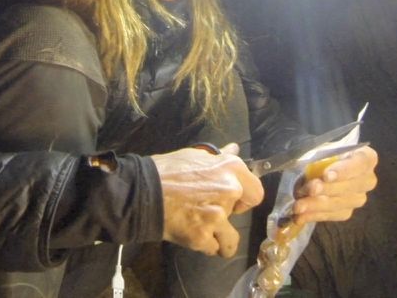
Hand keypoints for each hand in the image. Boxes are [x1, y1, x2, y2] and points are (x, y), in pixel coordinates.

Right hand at [149, 143, 263, 256]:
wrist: (141, 192)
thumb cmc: (165, 171)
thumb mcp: (193, 156)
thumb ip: (217, 157)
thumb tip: (234, 148)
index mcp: (229, 169)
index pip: (256, 192)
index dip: (244, 198)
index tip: (232, 201)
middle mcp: (229, 191)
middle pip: (239, 216)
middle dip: (226, 216)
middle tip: (204, 211)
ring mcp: (217, 216)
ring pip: (230, 240)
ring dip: (217, 237)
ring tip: (199, 229)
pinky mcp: (203, 237)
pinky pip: (212, 248)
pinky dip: (202, 244)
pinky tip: (188, 233)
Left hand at [292, 145, 378, 223]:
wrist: (316, 167)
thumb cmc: (320, 153)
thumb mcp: (318, 148)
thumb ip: (315, 154)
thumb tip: (303, 164)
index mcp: (365, 157)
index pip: (361, 162)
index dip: (344, 170)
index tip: (326, 176)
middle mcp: (367, 179)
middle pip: (351, 186)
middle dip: (327, 189)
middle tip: (309, 190)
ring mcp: (358, 197)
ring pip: (342, 204)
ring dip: (317, 205)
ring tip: (298, 206)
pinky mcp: (347, 211)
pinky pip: (333, 215)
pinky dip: (315, 215)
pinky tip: (300, 217)